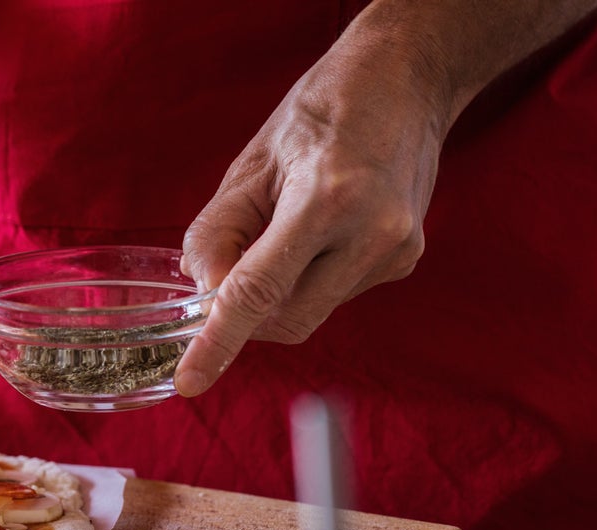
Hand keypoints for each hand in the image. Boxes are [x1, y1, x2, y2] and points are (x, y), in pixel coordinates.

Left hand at [174, 26, 449, 396]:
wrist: (406, 81)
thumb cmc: (323, 112)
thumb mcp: (251, 165)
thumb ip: (218, 235)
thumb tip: (204, 295)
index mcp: (328, 199)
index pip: (258, 293)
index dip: (218, 343)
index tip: (190, 382)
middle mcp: (372, 233)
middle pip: (286, 318)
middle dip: (247, 311)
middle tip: (233, 262)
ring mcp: (396, 252)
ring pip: (310, 311)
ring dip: (280, 290)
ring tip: (288, 224)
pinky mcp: (405, 261)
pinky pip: (335, 294)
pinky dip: (309, 278)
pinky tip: (320, 231)